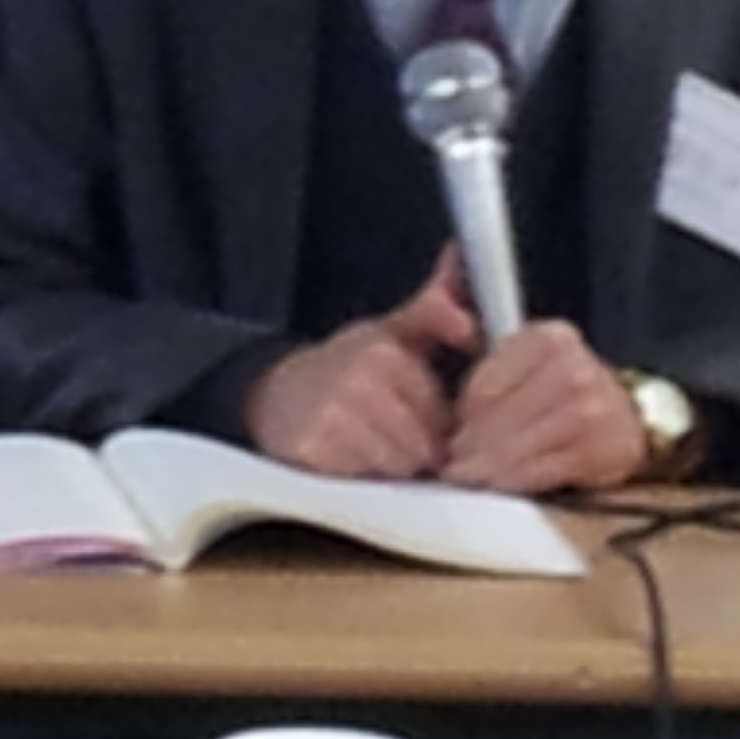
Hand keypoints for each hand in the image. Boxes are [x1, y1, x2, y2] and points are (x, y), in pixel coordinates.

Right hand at [245, 245, 479, 478]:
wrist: (279, 397)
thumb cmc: (348, 367)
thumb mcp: (391, 331)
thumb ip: (433, 306)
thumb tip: (460, 258)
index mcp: (382, 353)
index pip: (442, 412)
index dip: (436, 421)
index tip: (421, 415)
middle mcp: (357, 382)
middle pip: (423, 444)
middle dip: (417, 446)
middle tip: (395, 431)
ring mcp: (332, 418)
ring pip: (397, 465)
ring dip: (390, 463)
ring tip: (373, 442)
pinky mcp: (312, 451)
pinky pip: (363, 479)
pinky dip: (361, 474)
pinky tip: (349, 453)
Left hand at [442, 319, 649, 494]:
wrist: (630, 417)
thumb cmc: (569, 389)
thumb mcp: (535, 360)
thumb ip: (495, 371)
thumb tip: (449, 417)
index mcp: (550, 338)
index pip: (487, 382)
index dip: (462, 412)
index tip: (448, 432)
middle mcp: (572, 369)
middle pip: (499, 416)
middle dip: (468, 444)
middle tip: (449, 464)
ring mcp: (588, 411)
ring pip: (516, 446)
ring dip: (485, 467)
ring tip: (465, 476)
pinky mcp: (595, 452)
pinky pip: (539, 470)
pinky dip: (512, 481)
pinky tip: (496, 485)